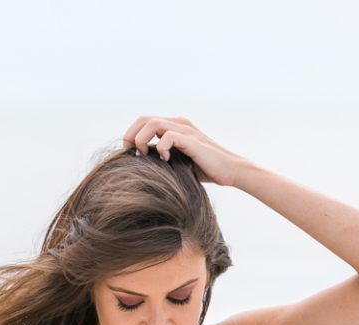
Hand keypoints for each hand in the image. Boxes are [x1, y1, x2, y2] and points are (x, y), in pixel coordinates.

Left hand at [121, 115, 248, 187]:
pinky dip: (161, 147)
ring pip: (153, 123)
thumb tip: (141, 164)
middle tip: (129, 153)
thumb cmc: (205, 170)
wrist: (230, 171)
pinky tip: (165, 160)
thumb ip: (163, 156)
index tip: (128, 152)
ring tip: (144, 155)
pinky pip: (168, 136)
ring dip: (142, 139)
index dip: (131, 134)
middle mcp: (179, 123)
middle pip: (144, 119)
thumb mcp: (179, 161)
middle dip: (131, 135)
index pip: (145, 121)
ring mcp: (186, 130)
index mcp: (174, 126)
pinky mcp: (192, 140)